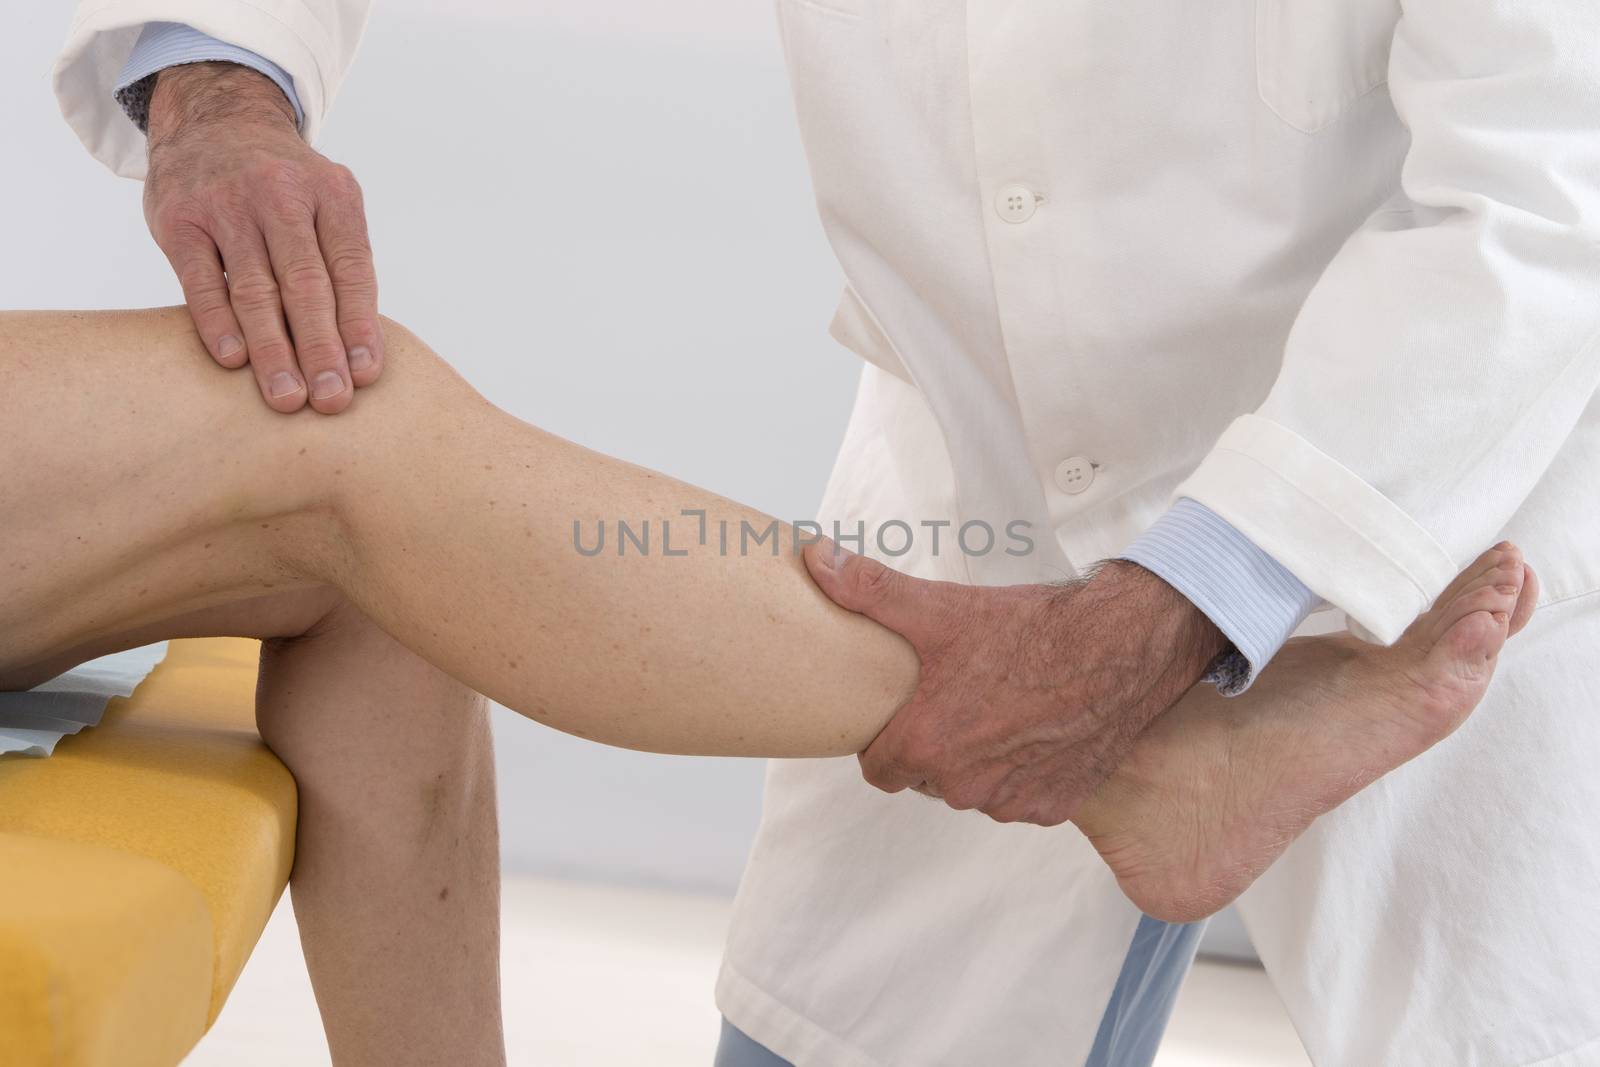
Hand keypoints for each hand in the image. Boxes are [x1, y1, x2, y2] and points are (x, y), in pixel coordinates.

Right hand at [143, 61, 382, 412]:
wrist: (213, 119)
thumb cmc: (284, 187)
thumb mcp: (327, 201)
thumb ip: (340, 261)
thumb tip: (358, 348)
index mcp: (331, 194)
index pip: (350, 268)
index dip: (360, 324)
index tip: (367, 374)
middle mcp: (281, 195)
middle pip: (306, 284)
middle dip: (322, 348)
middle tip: (332, 399)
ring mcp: (227, 205)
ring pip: (255, 289)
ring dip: (274, 350)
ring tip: (288, 398)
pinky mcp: (180, 219)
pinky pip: (200, 280)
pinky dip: (218, 323)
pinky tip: (235, 360)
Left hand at [804, 543, 1227, 826]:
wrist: (1121, 646)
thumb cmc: (1029, 629)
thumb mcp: (940, 607)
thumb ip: (867, 590)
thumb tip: (816, 561)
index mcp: (925, 745)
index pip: (878, 770)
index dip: (886, 742)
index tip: (903, 715)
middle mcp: (964, 786)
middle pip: (926, 779)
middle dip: (934, 748)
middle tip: (957, 701)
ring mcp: (1011, 800)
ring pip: (974, 790)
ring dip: (978, 763)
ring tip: (998, 711)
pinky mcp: (1055, 807)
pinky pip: (1021, 798)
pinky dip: (1024, 773)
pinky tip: (1037, 731)